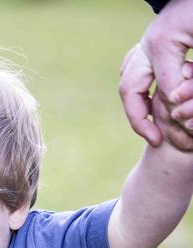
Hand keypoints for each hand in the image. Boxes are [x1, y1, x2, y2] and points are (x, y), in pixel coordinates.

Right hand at [119, 0, 192, 147]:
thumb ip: (191, 78)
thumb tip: (174, 104)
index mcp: (161, 45)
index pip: (162, 92)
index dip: (172, 114)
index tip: (183, 129)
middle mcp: (146, 45)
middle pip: (130, 91)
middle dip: (139, 120)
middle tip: (155, 139)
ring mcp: (146, 42)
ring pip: (128, 82)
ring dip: (135, 106)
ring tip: (151, 127)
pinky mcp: (150, 41)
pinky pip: (133, 70)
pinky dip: (137, 90)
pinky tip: (150, 104)